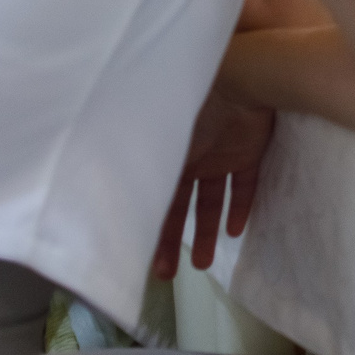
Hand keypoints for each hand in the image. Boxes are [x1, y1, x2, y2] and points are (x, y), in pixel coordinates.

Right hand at [152, 87, 276, 278]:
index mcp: (166, 155)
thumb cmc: (194, 107)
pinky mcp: (250, 152)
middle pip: (179, 207)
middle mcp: (190, 158)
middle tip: (168, 275)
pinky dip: (240, 208)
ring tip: (203, 266)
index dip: (148, 228)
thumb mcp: (160, 143)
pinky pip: (245, 185)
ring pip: (211, 202)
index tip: (140, 260)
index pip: (154, 199)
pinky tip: (236, 232)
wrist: (241, 79)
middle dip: (172, 241)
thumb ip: (140, 170)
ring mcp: (221, 155)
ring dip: (207, 233)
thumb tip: (105, 207)